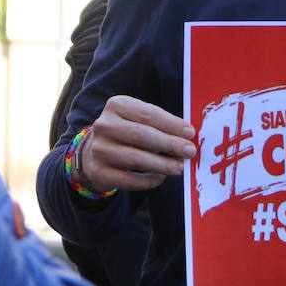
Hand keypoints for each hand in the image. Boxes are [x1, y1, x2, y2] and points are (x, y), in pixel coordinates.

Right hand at [77, 95, 196, 192]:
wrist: (94, 152)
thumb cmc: (127, 132)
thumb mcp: (139, 119)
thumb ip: (161, 124)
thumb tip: (188, 135)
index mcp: (116, 105)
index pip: (148, 114)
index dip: (171, 124)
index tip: (190, 133)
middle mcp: (104, 125)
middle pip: (142, 135)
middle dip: (170, 144)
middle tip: (189, 151)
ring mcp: (99, 149)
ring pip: (136, 159)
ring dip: (162, 164)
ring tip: (179, 167)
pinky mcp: (99, 172)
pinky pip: (129, 180)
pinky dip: (149, 180)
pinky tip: (161, 177)